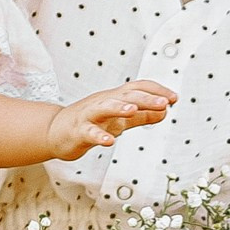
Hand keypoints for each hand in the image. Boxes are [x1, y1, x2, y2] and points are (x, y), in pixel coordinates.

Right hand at [45, 80, 174, 160]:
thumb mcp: (119, 119)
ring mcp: (89, 116)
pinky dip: (99, 136)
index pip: (137, 88)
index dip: (156, 91)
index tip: (174, 98)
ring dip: (119, 107)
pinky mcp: (78, 132)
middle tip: (164, 102)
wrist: (56, 131)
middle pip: (125, 95)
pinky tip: (109, 142)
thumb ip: (142, 116)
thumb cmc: (89, 123)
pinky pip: (88, 132)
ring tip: (133, 110)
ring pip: (104, 107)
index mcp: (115, 98)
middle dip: (145, 98)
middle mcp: (103, 102)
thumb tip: (165, 111)